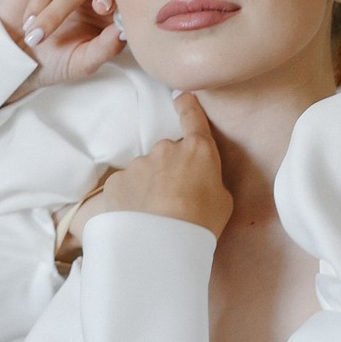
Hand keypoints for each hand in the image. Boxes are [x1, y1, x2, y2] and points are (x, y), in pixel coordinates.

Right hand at [0, 0, 123, 81]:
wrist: (10, 57)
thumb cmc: (49, 60)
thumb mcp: (81, 62)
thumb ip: (104, 49)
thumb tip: (124, 33)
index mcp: (104, 12)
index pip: (122, 0)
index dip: (122, 3)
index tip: (116, 15)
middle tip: (99, 8)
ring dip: (57, 12)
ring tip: (37, 36)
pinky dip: (40, 0)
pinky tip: (28, 21)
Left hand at [83, 93, 231, 237]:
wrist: (162, 243)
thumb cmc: (201, 223)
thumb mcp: (222, 201)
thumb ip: (210, 180)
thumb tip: (199, 181)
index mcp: (197, 150)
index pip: (192, 118)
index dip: (187, 106)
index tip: (182, 98)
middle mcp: (166, 149)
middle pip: (169, 154)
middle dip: (171, 170)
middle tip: (176, 199)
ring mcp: (139, 164)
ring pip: (146, 171)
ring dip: (151, 186)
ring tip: (157, 215)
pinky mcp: (118, 181)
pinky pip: (128, 186)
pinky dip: (132, 198)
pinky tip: (140, 218)